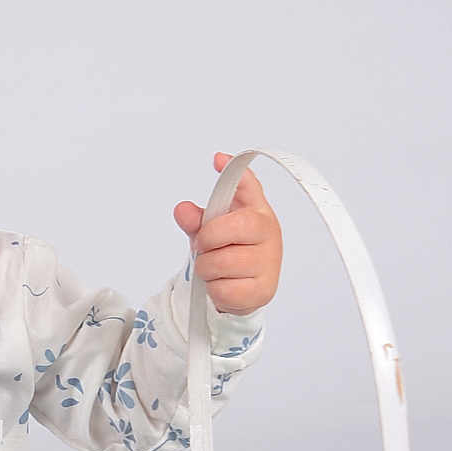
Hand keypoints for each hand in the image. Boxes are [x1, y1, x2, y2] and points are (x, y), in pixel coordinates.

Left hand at [174, 152, 282, 315]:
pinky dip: (215, 290)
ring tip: (216, 269)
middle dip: (206, 241)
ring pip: (218, 263)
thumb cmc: (229, 253)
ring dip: (207, 270)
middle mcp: (267, 232)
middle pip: (225, 229)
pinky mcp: (263, 290)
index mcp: (256, 211)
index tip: (218, 160)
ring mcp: (268, 262)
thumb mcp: (210, 232)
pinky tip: (224, 285)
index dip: (234, 172)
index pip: (248, 185)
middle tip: (207, 248)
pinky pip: (223, 289)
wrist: (244, 290)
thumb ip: (196, 220)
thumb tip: (182, 210)